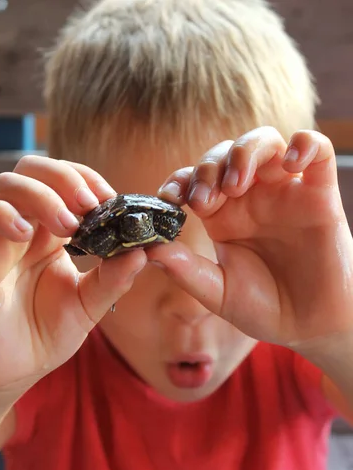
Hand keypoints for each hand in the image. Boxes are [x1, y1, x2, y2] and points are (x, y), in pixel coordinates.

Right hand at [0, 156, 145, 401]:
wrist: (12, 372)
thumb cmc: (46, 335)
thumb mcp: (89, 305)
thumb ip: (114, 278)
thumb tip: (144, 250)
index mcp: (51, 233)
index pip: (64, 181)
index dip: (88, 179)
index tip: (112, 200)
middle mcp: (24, 228)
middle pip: (34, 168)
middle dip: (66, 177)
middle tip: (91, 205)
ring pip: (8, 184)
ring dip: (43, 195)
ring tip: (68, 227)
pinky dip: (2, 214)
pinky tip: (24, 236)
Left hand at [150, 127, 352, 348]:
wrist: (309, 326)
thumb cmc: (264, 310)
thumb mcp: (218, 293)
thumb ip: (186, 270)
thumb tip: (148, 249)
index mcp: (222, 217)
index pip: (195, 180)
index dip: (179, 181)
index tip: (169, 198)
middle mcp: (251, 199)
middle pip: (224, 154)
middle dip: (208, 168)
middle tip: (203, 199)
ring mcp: (285, 193)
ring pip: (265, 143)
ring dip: (244, 152)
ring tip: (236, 183)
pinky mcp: (321, 194)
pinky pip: (318, 151)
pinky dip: (305, 144)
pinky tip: (290, 162)